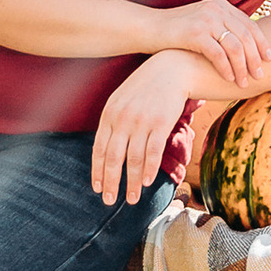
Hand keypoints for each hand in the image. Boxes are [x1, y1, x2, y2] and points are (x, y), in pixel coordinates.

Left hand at [94, 50, 200, 208]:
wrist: (172, 69)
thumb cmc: (146, 87)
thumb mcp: (122, 100)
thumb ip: (113, 122)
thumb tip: (106, 149)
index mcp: (109, 113)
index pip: (99, 149)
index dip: (98, 171)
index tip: (98, 188)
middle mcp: (122, 118)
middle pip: (113, 158)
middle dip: (111, 182)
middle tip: (109, 201)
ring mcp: (141, 121)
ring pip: (133, 159)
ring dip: (131, 182)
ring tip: (132, 199)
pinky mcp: (160, 123)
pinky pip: (152, 151)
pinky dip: (148, 169)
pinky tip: (146, 182)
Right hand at [155, 0, 270, 88]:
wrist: (148, 28)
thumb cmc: (176, 31)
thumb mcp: (203, 23)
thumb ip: (221, 28)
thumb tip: (244, 45)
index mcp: (221, 5)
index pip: (249, 24)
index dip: (262, 43)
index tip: (270, 59)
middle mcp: (216, 9)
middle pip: (246, 36)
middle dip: (255, 58)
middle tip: (260, 75)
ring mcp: (206, 20)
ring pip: (235, 46)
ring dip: (242, 67)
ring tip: (244, 82)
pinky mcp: (195, 33)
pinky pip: (218, 54)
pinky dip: (226, 68)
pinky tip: (228, 79)